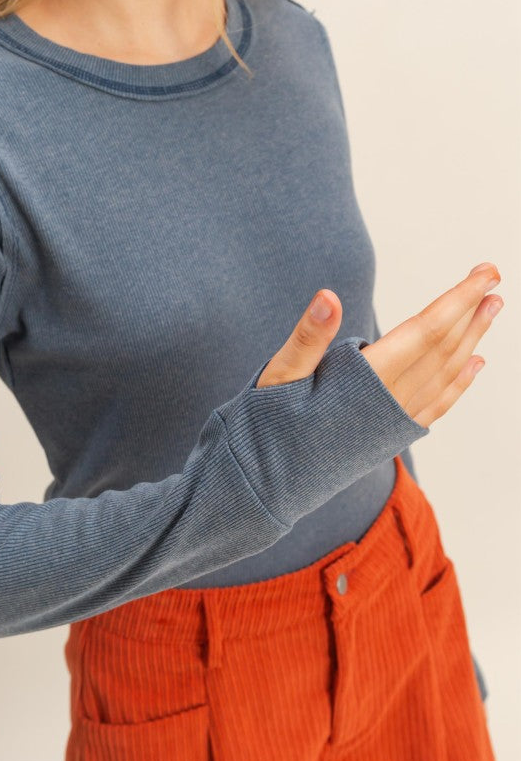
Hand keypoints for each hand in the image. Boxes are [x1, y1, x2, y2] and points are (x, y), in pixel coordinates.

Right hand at [255, 262, 502, 428]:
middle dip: (472, 313)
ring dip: (472, 341)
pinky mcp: (389, 438)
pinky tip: (474, 366)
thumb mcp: (278, 376)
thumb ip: (308, 337)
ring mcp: (393, 424)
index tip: (486, 273)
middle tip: (495, 279)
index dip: (459, 300)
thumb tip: (329, 296)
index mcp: (366, 382)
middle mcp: (389, 403)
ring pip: (446, 375)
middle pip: (444, 350)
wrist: (265, 487)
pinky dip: (459, 384)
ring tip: (491, 311)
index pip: (425, 330)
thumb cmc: (265, 428)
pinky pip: (437, 406)